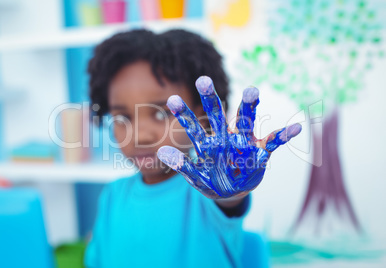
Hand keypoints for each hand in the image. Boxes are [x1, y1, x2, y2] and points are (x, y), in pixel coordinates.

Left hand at [157, 76, 301, 198]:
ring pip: (245, 123)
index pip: (196, 126)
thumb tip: (163, 152)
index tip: (172, 99)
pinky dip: (284, 136)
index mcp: (211, 143)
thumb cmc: (214, 179)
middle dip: (210, 99)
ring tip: (252, 90)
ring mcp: (244, 144)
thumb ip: (183, 166)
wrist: (233, 192)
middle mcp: (226, 138)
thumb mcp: (197, 177)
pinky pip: (274, 143)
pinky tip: (296, 128)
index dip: (185, 114)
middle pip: (217, 116)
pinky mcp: (261, 154)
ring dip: (248, 108)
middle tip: (202, 80)